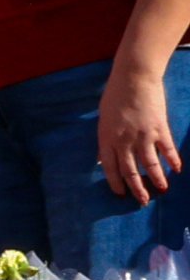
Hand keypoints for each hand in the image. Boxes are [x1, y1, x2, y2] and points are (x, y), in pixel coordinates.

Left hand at [105, 58, 183, 202]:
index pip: (110, 168)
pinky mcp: (159, 128)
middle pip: (130, 171)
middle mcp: (124, 141)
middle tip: (142, 201)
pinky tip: (177, 169)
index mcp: (106, 139)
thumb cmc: (115, 96)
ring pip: (151, 164)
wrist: (134, 78)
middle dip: (137, 188)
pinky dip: (173, 160)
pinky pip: (167, 149)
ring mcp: (143, 136)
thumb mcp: (103, 119)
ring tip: (162, 190)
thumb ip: (106, 139)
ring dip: (157, 179)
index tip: (120, 194)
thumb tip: (104, 157)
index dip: (116, 182)